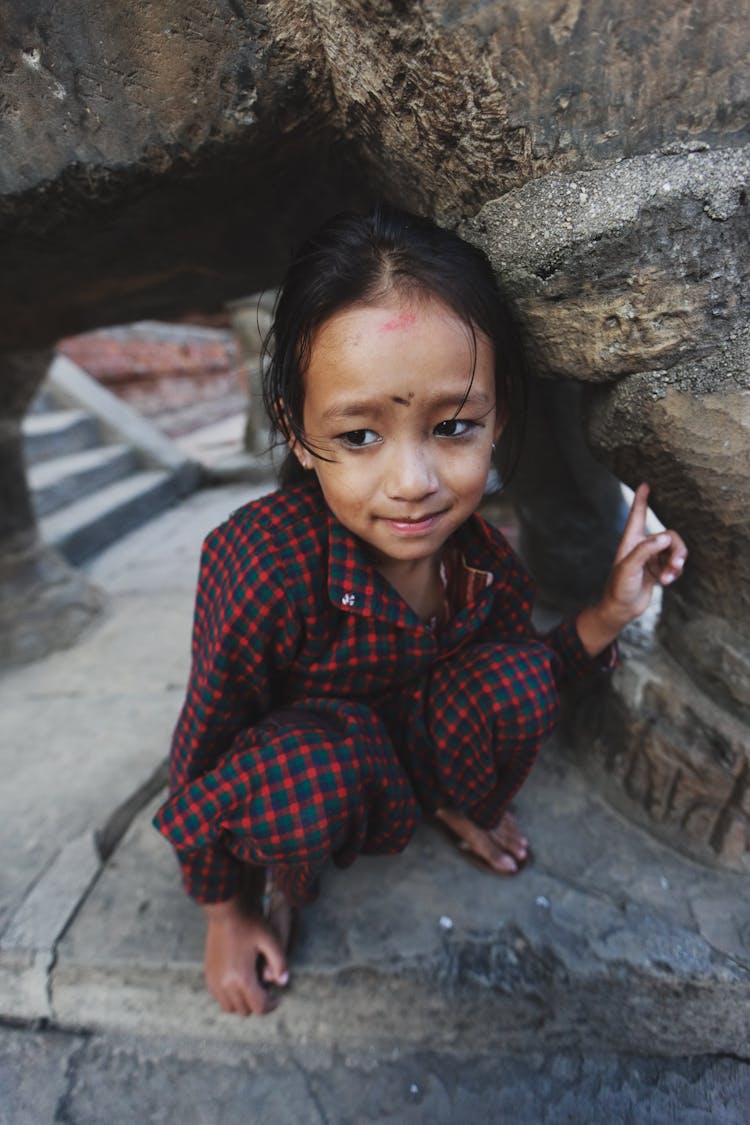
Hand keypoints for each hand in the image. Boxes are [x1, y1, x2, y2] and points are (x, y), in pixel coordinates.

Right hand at [203, 897, 288, 1015]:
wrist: (225, 910)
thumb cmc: (250, 923)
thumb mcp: (271, 940)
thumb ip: (280, 963)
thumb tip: (283, 983)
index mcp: (242, 978)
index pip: (259, 1007)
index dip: (271, 1005)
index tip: (278, 997)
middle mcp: (225, 984)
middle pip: (245, 1010)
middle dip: (258, 1003)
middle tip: (267, 989)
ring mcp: (214, 980)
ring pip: (230, 1007)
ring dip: (243, 1001)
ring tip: (253, 986)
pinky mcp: (208, 974)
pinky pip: (219, 997)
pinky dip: (230, 996)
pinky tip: (239, 981)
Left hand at [577, 483, 687, 655]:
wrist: (621, 610)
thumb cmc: (619, 587)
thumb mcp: (629, 568)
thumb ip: (646, 550)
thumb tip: (666, 537)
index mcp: (631, 541)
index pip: (637, 515)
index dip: (641, 500)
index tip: (645, 484)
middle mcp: (642, 546)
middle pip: (669, 536)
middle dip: (677, 550)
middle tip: (677, 565)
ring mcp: (651, 558)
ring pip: (675, 551)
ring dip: (676, 563)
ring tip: (669, 577)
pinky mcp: (658, 570)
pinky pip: (675, 564)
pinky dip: (675, 572)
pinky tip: (667, 582)